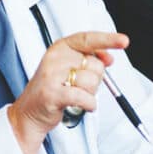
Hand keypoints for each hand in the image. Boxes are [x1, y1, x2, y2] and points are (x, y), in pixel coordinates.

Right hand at [7, 31, 127, 153]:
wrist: (29, 114)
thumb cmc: (51, 91)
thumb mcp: (67, 68)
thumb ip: (88, 59)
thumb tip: (109, 58)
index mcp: (60, 48)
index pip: (87, 39)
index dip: (108, 39)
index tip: (123, 41)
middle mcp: (55, 58)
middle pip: (95, 64)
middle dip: (95, 79)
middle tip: (78, 86)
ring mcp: (52, 76)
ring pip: (92, 82)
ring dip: (90, 94)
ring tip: (75, 96)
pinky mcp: (53, 94)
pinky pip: (85, 97)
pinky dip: (89, 105)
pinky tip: (83, 105)